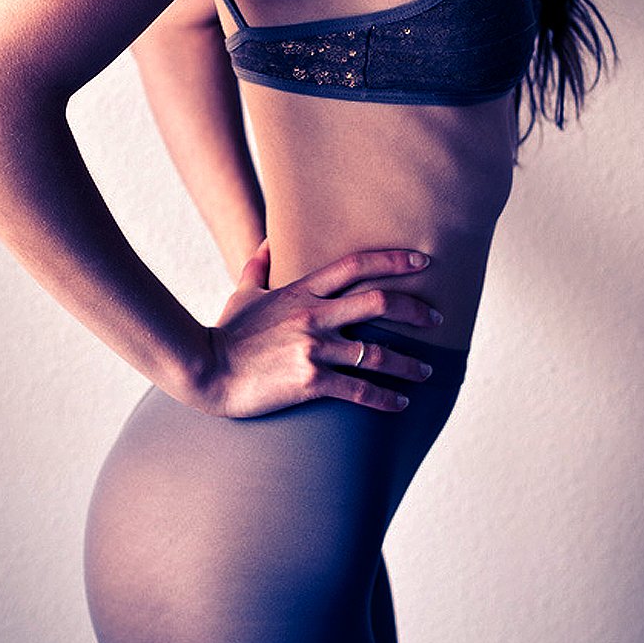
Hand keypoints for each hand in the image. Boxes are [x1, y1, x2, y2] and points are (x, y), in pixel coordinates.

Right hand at [195, 240, 441, 417]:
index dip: (393, 261)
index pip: (356, 265)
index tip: (422, 263)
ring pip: (376, 353)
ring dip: (408, 363)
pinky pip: (359, 390)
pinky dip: (385, 398)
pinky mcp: (310, 381)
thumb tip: (267, 240)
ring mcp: (313, 347)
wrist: (206, 370)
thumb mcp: (244, 292)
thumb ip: (259, 264)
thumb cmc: (226, 332)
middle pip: (378, 303)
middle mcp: (313, 314)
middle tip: (437, 318)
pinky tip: (400, 403)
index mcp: (302, 290)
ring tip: (426, 371)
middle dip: (415, 309)